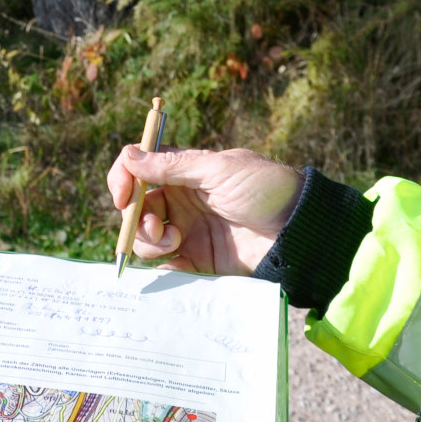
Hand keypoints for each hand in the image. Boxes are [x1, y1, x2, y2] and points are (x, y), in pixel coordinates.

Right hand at [108, 145, 302, 275]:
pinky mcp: (198, 260)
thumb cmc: (265, 189)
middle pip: (137, 207)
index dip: (123, 179)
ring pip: (146, 237)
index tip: (122, 195)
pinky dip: (163, 264)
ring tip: (173, 242)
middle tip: (156, 227)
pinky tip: (178, 261)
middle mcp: (182, 200)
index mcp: (185, 171)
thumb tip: (129, 156)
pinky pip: (166, 265)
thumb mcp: (219, 170)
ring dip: (149, 240)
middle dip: (136, 218)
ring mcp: (188, 230)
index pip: (139, 169)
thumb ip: (173, 166)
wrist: (298, 230)